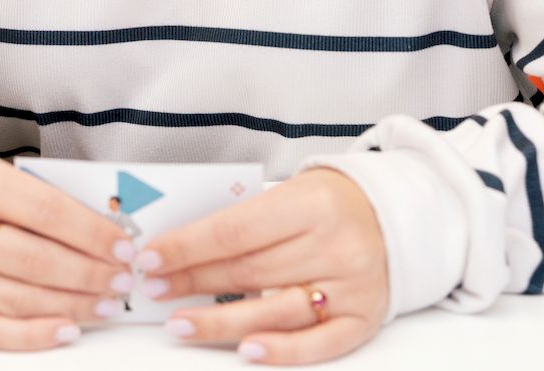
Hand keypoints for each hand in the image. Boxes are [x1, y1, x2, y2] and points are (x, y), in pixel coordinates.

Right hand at [0, 155, 137, 350]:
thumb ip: (43, 200)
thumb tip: (107, 234)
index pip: (46, 211)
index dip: (92, 233)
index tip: (124, 247)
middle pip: (36, 259)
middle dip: (89, 274)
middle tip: (123, 281)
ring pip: (19, 298)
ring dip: (73, 305)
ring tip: (107, 305)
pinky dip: (35, 334)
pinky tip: (68, 329)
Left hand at [133, 167, 390, 363]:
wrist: (393, 216)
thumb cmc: (329, 203)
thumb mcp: (290, 192)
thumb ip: (245, 220)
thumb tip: (181, 250)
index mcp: (311, 203)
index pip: (234, 231)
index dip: (187, 247)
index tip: (150, 258)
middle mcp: (335, 245)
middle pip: (249, 271)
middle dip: (193, 282)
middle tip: (154, 290)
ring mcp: (351, 286)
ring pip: (275, 310)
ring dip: (221, 322)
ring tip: (180, 325)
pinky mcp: (362, 319)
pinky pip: (318, 343)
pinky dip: (282, 350)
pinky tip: (247, 351)